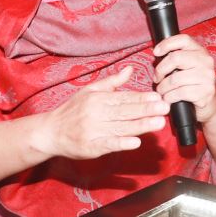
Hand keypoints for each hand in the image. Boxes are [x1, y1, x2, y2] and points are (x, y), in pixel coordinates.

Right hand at [35, 65, 166, 161]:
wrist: (50, 132)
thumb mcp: (89, 91)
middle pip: (125, 111)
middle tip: (165, 107)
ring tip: (159, 122)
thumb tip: (130, 69)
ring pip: (121, 127)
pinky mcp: (91, 147)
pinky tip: (136, 142)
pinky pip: (109, 144)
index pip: (124, 98)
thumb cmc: (71, 111)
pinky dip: (122, 143)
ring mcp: (94, 130)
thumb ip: (112, 82)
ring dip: (141, 125)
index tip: (158, 97)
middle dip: (146, 109)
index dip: (142, 98)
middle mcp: (96, 113)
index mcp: (98, 98)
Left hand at [152, 35, 215, 123]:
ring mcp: (207, 77)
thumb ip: (175, 59)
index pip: (183, 40)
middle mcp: (206, 61)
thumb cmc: (192, 84)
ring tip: (161, 91)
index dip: (166, 44)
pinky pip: (180, 93)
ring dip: (163, 87)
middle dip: (160, 70)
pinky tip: (168, 98)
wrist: (210, 104)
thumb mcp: (186, 67)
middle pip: (175, 58)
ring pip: (175, 79)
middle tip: (156, 79)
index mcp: (200, 51)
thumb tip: (157, 54)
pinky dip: (169, 97)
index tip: (156, 52)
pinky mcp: (205, 92)